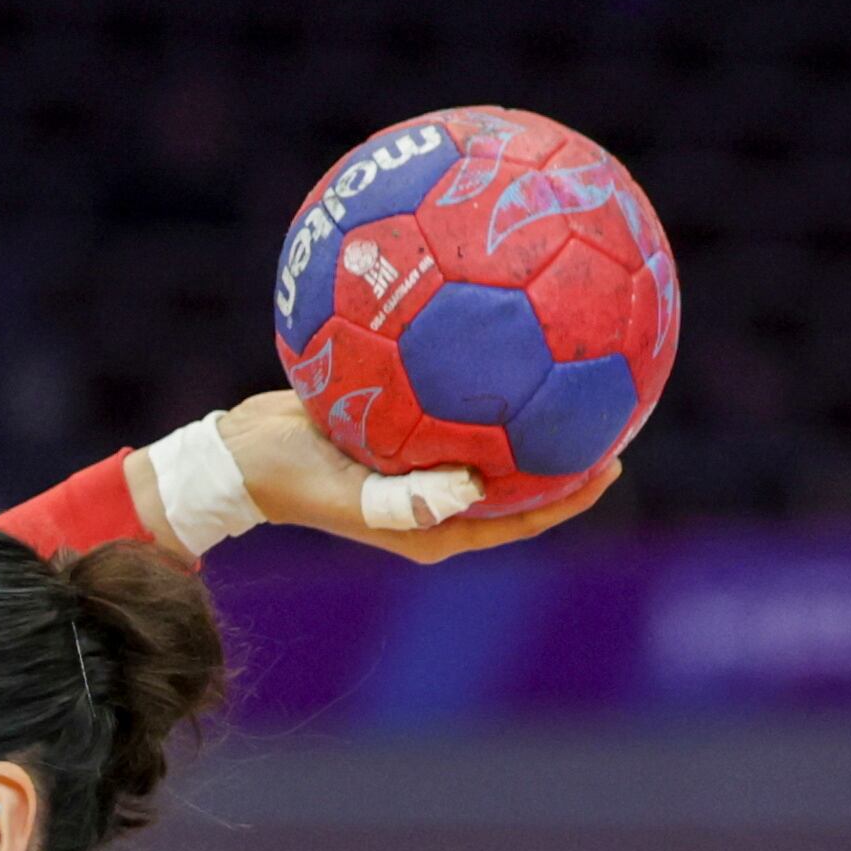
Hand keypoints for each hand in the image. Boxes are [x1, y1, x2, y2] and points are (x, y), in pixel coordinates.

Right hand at [207, 391, 621, 559]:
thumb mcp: (345, 491)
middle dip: (563, 447)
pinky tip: (491, 323)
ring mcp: (420, 465)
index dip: (570, 497)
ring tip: (565, 357)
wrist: (238, 453)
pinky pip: (452, 404)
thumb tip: (473, 488)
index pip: (521, 517)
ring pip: (489, 439)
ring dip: (525, 406)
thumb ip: (404, 498)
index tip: (612, 463)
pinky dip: (476, 375)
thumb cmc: (287, 478)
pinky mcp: (401, 430)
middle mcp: (437, 499)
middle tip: (609, 403)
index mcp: (435, 527)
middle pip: (517, 478)